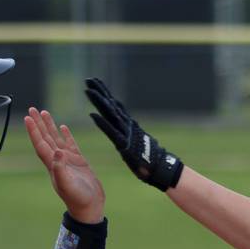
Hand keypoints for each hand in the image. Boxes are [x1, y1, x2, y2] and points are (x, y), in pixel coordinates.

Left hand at [24, 108, 105, 223]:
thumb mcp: (68, 185)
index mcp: (52, 164)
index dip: (34, 131)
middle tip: (32, 109)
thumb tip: (57, 151)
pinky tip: (63, 127)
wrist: (90, 206)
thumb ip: (61, 169)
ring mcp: (68, 160)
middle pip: (45, 138)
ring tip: (44, 113)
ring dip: (49, 126)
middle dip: (38, 124)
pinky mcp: (78, 161)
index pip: (40, 144)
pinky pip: (70, 144)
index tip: (28, 118)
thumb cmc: (78, 198)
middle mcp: (57, 160)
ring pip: (56, 139)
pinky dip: (66, 135)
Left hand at [83, 77, 182, 191]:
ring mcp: (126, 134)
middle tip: (89, 79)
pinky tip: (92, 115)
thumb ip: (134, 133)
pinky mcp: (125, 145)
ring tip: (88, 90)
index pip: (114, 106)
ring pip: (110, 114)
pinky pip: (111, 132)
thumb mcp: (141, 142)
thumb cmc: (151, 159)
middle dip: (100, 92)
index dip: (105, 94)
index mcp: (129, 126)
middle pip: (111, 106)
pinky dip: (102, 123)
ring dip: (99, 102)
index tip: (96, 83)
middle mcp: (127, 126)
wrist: (162, 169)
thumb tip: (131, 127)